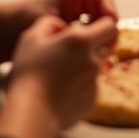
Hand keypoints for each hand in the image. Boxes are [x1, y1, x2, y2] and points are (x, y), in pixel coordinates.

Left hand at [0, 0, 118, 69]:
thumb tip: (94, 39)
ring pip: (100, 31)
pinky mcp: (74, 33)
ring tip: (92, 59)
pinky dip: (89, 50)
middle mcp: (82, 3)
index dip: (110, 18)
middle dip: (104, 34)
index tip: (108, 36)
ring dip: (97, 44)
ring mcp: (79, 18)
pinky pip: (90, 40)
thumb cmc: (20, 21)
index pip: (105, 1)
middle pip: (106, 17)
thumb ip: (73, 28)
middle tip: (101, 53)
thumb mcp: (47, 21)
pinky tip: (83, 62)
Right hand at [7, 14, 116, 129]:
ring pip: (95, 67)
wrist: (31, 114)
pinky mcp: (91, 100)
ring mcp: (94, 82)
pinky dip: (79, 86)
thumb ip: (49, 23)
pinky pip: (89, 87)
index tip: (90, 28)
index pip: (110, 26)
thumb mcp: (31, 38)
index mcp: (82, 41)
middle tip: (72, 51)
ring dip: (83, 66)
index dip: (102, 24)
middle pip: (104, 47)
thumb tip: (62, 26)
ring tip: (59, 75)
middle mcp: (94, 60)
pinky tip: (60, 90)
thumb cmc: (28, 74)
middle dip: (93, 45)